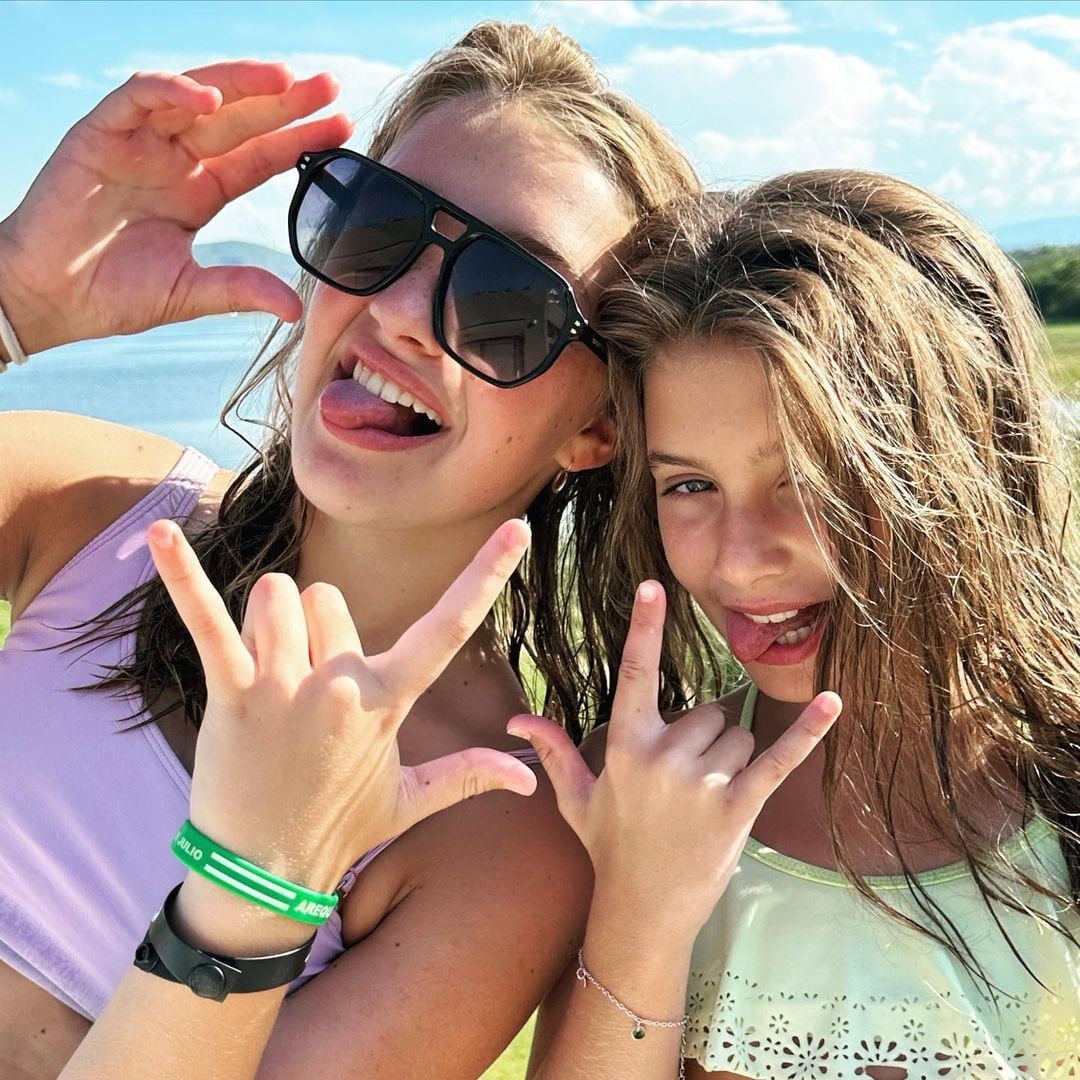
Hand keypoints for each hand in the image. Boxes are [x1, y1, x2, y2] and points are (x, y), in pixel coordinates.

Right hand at [0, 61, 352, 353]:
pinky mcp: (99, 134)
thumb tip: (296, 310)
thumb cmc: (113, 294)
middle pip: (239, 121)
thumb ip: (240, 290)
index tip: (342, 130)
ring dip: (241, 84)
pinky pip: (138, 97)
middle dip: (284, 102)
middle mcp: (174, 160)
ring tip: (286, 79)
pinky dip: (172, 90)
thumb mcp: (190, 292)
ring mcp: (139, 144)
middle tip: (330, 87)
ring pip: (196, 97)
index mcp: (199, 192)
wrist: (47, 299)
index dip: (298, 141)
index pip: (258, 158)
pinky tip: (211, 97)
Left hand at [146, 517, 537, 896]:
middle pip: (328, 595)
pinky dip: (179, 574)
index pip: (448, 628)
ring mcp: (283, 686)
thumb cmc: (337, 828)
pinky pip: (205, 620)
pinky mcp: (231, 691)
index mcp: (386, 702)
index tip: (516, 532)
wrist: (263, 874)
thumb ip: (467, 776)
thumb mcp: (408, 800)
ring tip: (267, 673)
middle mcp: (340, 685)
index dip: (485, 576)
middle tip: (305, 678)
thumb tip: (528, 775)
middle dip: (315, 622)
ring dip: (268, 620)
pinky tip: (157, 535)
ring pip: (276, 596)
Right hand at [507, 581, 841, 932]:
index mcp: (626, 747)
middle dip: (706, 738)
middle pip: (709, 713)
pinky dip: (808, 731)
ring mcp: (703, 783)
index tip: (654, 586)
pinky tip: (832, 702)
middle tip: (685, 783)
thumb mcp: (575, 797)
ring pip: (739, 735)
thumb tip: (516, 719)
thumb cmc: (609, 848)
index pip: (635, 674)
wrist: (643, 911)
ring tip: (706, 799)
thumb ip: (554, 749)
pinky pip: (779, 759)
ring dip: (733, 758)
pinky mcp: (739, 808)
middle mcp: (664, 758)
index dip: (644, 627)